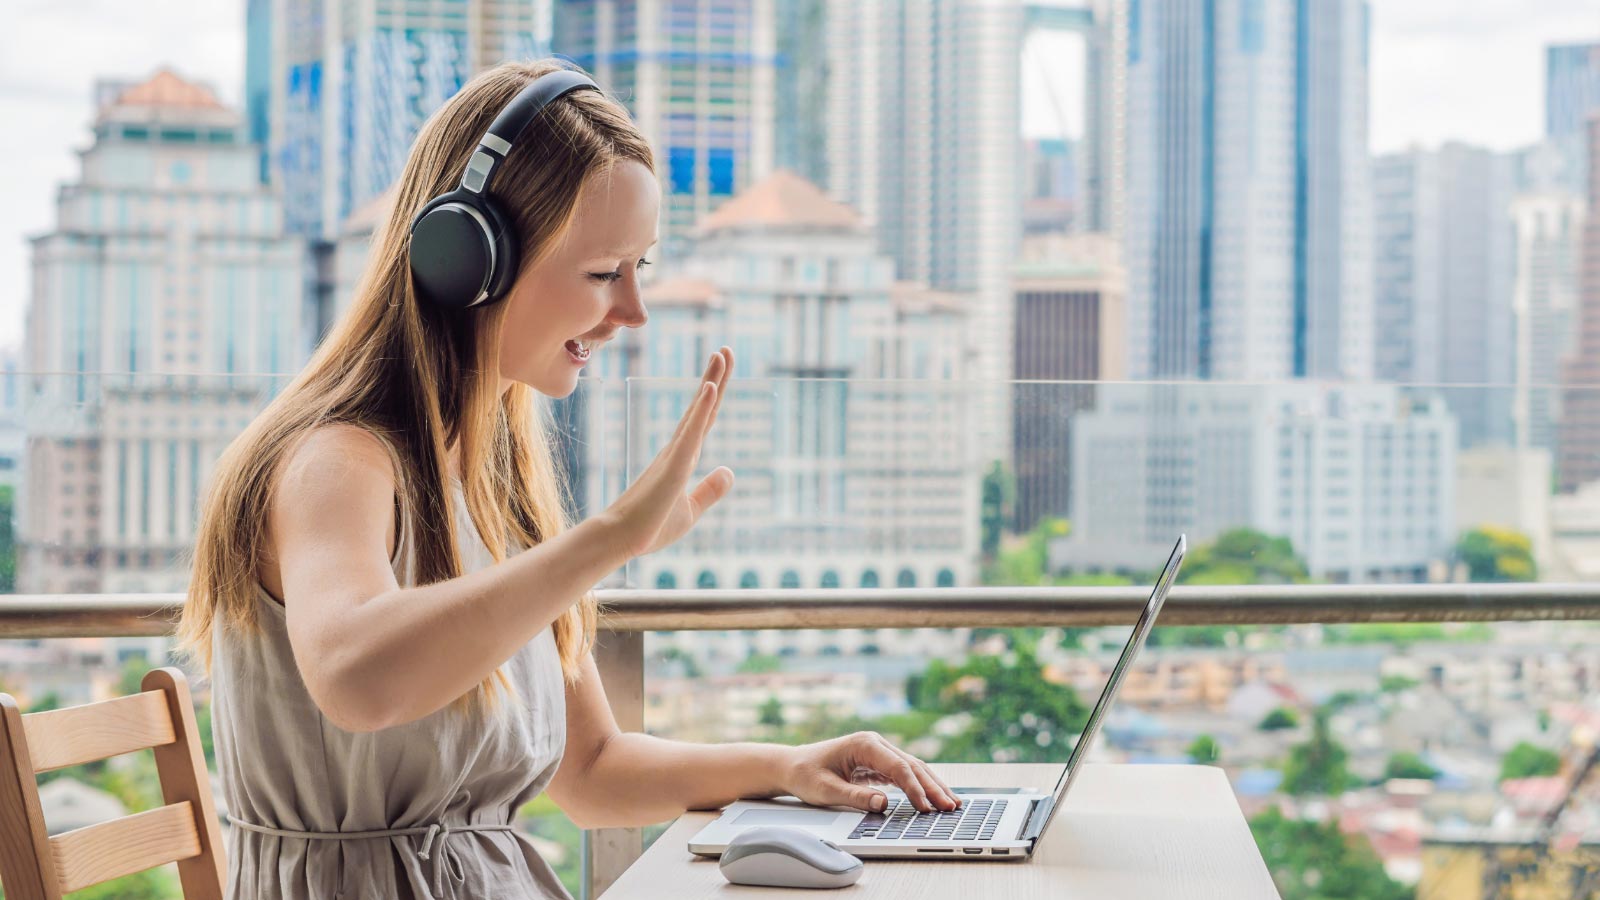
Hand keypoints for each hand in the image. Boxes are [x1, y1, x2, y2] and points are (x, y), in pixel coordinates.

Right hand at [601, 347, 734, 557]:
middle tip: (727, 350)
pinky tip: (711, 388)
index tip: (723, 369)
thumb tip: (729, 471)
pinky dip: (702, 409)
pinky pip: (691, 432)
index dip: (715, 394)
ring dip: (711, 381)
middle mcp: (677, 449)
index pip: (705, 420)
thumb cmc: (649, 528)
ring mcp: (674, 455)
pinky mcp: (672, 466)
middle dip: (716, 377)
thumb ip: (710, 490)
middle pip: (703, 407)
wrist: (619, 541)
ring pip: (698, 411)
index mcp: (682, 458)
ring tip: (722, 354)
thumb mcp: (690, 510)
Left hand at [781, 732, 959, 813]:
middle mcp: (875, 744)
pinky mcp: (879, 764)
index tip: (926, 807)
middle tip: (951, 807)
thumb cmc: (806, 774)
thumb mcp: (826, 789)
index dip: (914, 788)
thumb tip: (883, 804)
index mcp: (864, 743)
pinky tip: (934, 798)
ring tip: (952, 803)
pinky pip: (905, 775)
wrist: (792, 766)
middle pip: (912, 765)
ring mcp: (879, 752)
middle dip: (933, 787)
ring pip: (913, 768)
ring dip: (932, 786)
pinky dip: (921, 787)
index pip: (898, 766)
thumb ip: (855, 796)